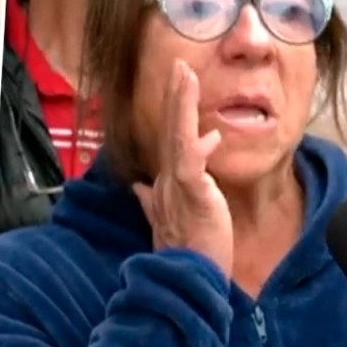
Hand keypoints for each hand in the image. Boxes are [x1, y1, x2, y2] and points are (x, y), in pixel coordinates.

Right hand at [131, 59, 232, 277]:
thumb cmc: (184, 255)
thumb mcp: (167, 221)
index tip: (180, 84)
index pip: (169, 140)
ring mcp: (176, 187)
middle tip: (180, 65)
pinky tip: (206, 130)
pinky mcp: (191, 196)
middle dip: (174, 96)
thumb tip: (140, 186)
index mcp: (165, 184)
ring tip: (186, 75)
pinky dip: (195, 144)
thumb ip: (153, 201)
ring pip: (177, 138)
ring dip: (181, 105)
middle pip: (169, 130)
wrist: (185, 281)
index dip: (173, 111)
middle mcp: (166, 181)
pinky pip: (190, 165)